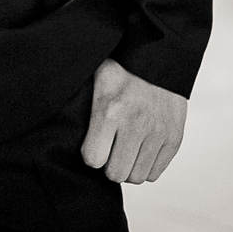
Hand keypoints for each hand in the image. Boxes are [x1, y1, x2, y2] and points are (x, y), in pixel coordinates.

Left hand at [81, 59, 186, 184]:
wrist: (160, 54)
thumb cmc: (122, 65)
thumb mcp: (94, 77)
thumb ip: (81, 105)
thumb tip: (58, 122)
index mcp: (110, 110)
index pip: (93, 159)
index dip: (91, 153)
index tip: (93, 143)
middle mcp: (135, 124)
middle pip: (116, 173)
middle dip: (109, 164)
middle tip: (110, 149)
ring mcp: (158, 133)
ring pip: (136, 176)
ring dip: (128, 166)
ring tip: (126, 148)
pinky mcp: (174, 138)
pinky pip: (155, 173)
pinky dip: (146, 165)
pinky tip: (140, 148)